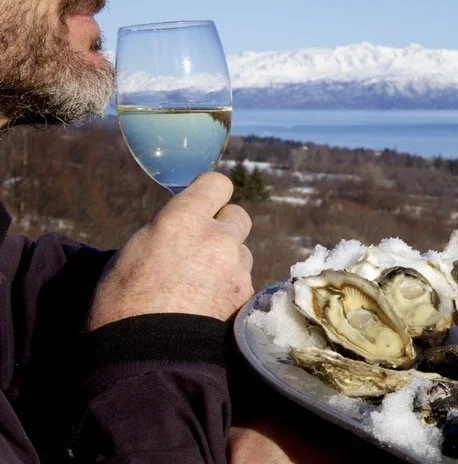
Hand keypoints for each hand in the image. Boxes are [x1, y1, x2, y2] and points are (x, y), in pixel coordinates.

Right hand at [88, 172, 252, 329]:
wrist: (145, 362)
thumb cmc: (123, 306)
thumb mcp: (133, 253)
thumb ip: (166, 232)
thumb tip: (180, 228)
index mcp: (183, 220)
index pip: (217, 183)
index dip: (211, 193)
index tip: (203, 203)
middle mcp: (217, 238)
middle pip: (238, 215)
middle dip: (224, 227)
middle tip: (204, 246)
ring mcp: (236, 268)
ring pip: (242, 251)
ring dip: (229, 260)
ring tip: (204, 285)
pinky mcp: (246, 297)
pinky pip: (244, 281)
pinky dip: (232, 288)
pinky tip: (211, 306)